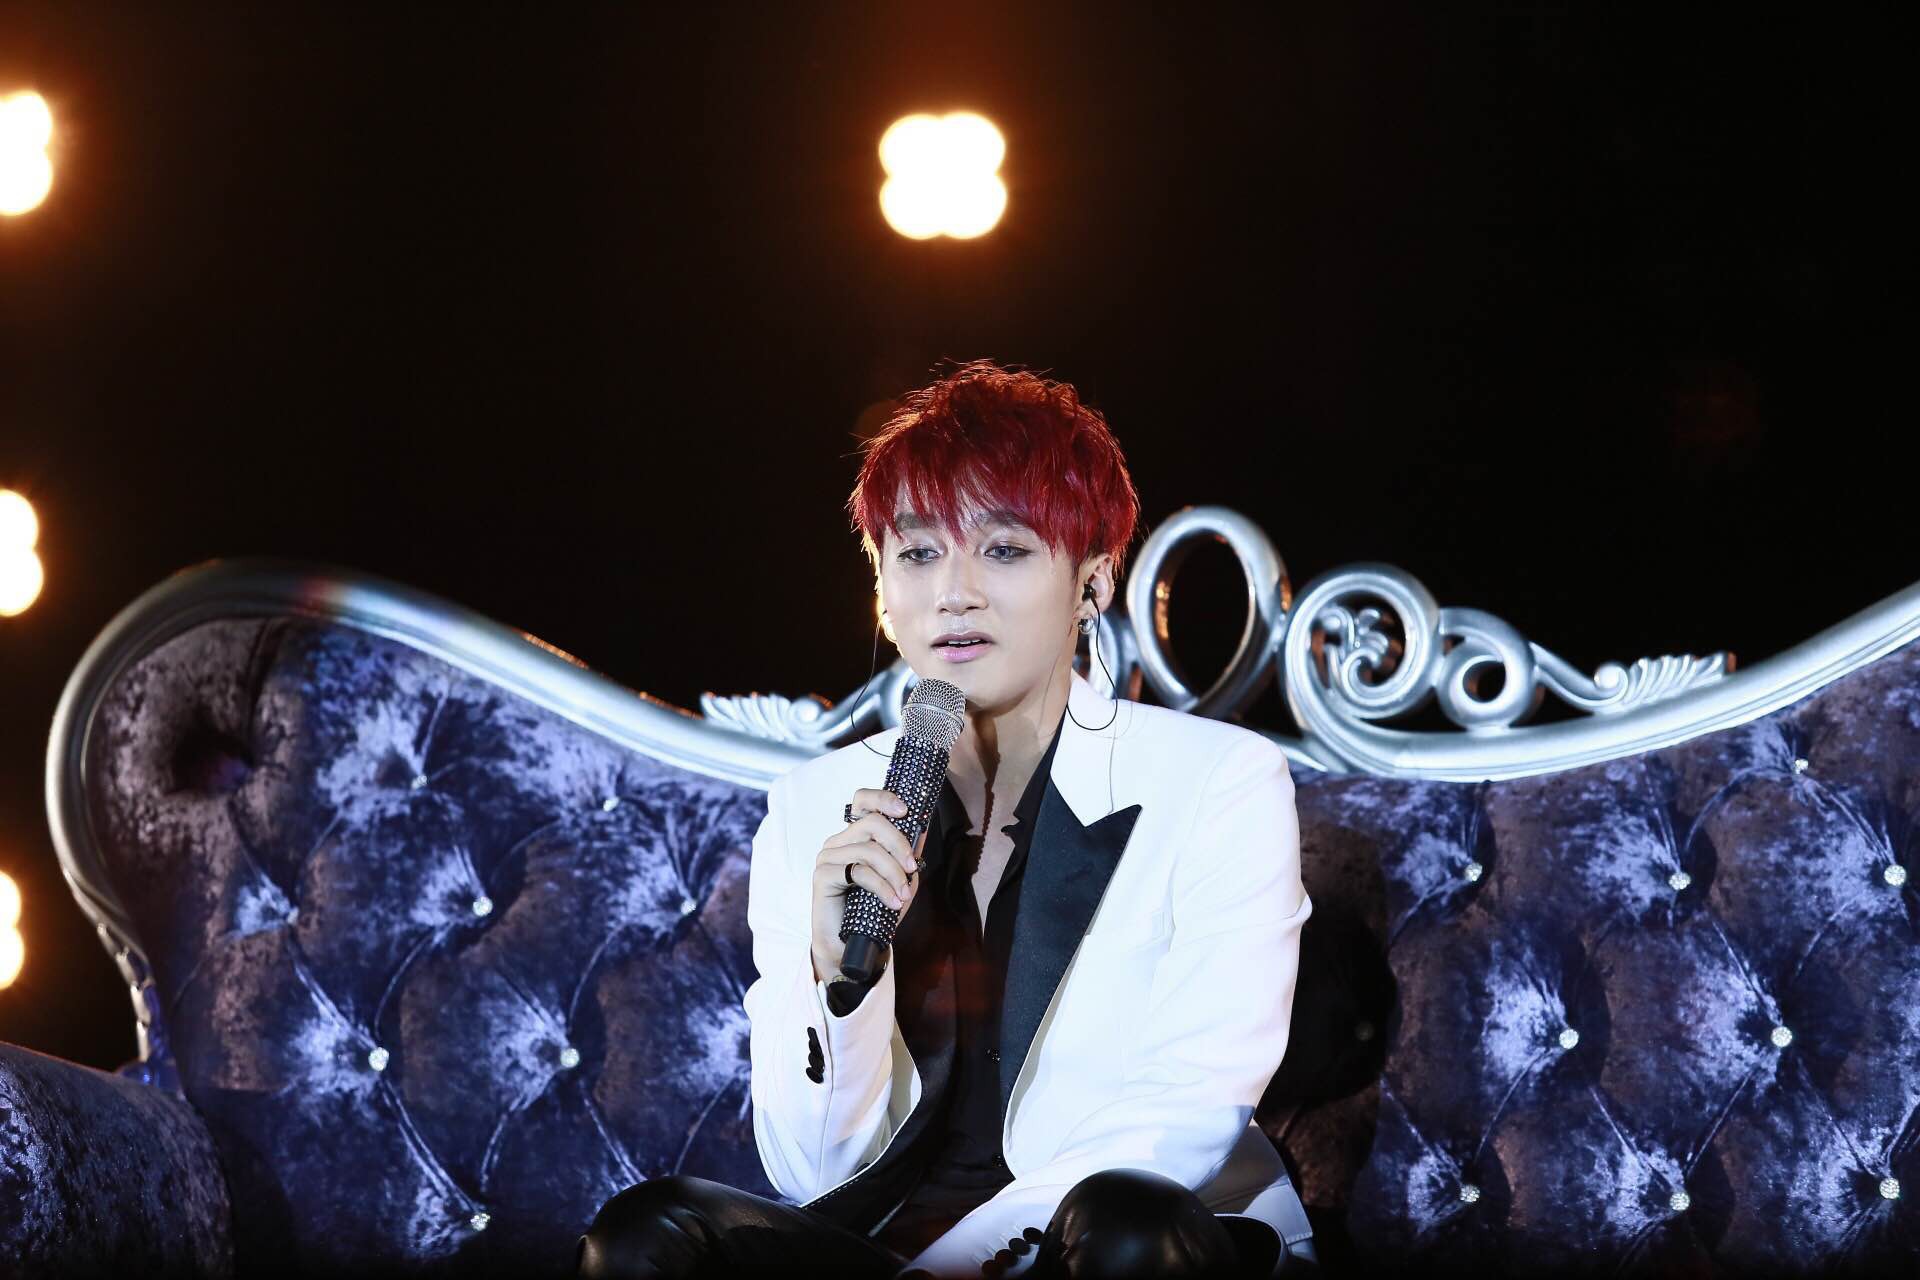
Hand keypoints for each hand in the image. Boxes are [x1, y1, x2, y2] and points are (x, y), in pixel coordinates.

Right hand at [811, 787, 928, 981]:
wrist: (853, 944)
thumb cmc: (875, 910)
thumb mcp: (900, 878)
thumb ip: (908, 854)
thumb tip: (923, 828)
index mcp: (855, 836)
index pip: (863, 801)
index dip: (883, 798)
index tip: (905, 810)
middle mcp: (839, 841)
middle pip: (872, 823)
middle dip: (899, 844)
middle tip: (912, 867)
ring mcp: (828, 857)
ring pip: (868, 850)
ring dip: (893, 873)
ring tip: (903, 895)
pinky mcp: (823, 876)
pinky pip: (859, 872)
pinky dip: (882, 887)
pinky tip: (893, 902)